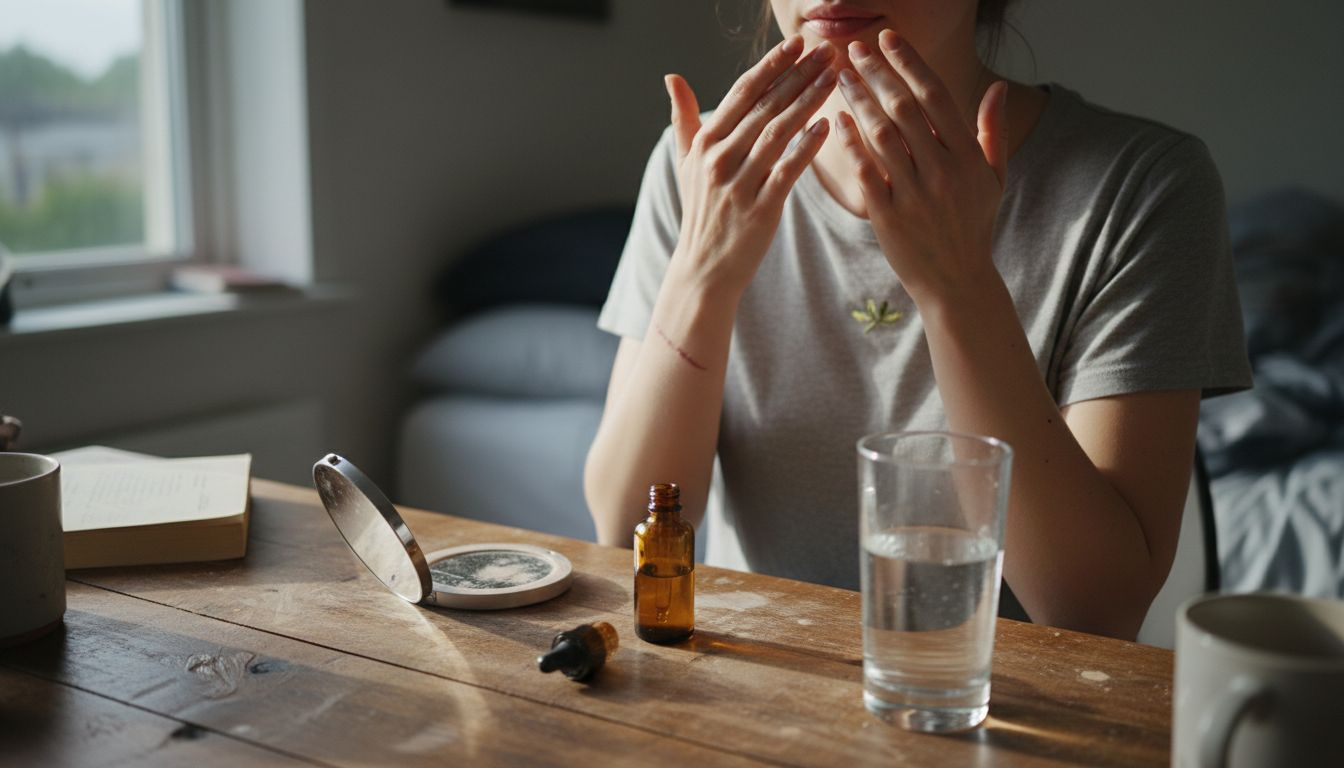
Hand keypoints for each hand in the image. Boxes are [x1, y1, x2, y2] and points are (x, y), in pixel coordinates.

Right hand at [665, 35, 835, 299]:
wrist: (704, 269)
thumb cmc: (701, 213)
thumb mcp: (685, 164)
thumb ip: (684, 119)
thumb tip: (672, 77)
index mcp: (705, 143)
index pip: (743, 92)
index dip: (772, 65)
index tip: (797, 43)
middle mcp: (719, 160)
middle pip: (765, 106)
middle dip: (799, 75)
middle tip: (828, 51)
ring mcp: (739, 185)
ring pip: (779, 133)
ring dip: (809, 101)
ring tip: (834, 78)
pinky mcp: (760, 210)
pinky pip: (788, 171)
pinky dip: (807, 147)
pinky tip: (827, 126)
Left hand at [834, 29, 1008, 305]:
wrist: (956, 281)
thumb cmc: (973, 225)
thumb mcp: (993, 178)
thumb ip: (992, 130)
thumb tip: (998, 86)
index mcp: (968, 156)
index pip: (935, 95)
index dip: (909, 63)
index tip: (887, 39)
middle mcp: (943, 171)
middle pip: (904, 108)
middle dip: (877, 73)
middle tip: (854, 50)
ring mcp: (915, 194)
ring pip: (881, 134)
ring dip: (858, 100)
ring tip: (841, 77)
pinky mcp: (889, 217)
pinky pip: (865, 171)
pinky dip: (850, 144)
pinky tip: (837, 121)